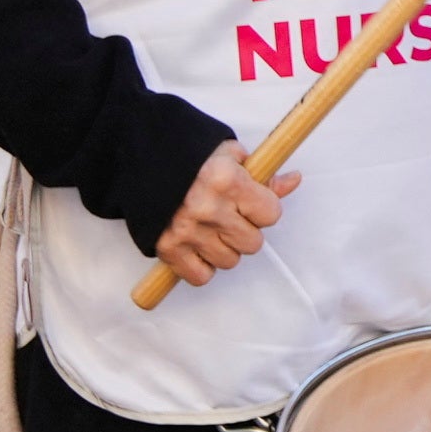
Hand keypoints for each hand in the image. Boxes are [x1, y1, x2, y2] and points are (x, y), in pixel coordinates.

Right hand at [152, 141, 292, 288]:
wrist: (138, 159)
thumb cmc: (189, 157)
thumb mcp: (229, 154)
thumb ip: (262, 174)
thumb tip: (292, 181)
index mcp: (227, 180)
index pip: (271, 214)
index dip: (264, 209)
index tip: (251, 202)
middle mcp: (208, 208)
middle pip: (253, 244)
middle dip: (245, 230)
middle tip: (229, 215)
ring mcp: (186, 231)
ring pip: (229, 261)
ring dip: (224, 248)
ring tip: (210, 228)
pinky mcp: (167, 248)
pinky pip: (201, 276)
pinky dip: (201, 266)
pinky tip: (197, 246)